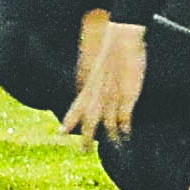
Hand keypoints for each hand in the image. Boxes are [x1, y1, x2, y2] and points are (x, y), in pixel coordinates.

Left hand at [65, 20, 147, 143]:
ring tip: (111, 146)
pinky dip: (124, 125)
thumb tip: (85, 85)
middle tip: (84, 151)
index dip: (69, 120)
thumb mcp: (96, 67)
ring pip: (106, 120)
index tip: (61, 133)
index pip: (77, 106)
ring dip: (108, 135)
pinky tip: (125, 133)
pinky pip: (124, 113)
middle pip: (90, 119)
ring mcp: (112, 94)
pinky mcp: (128, 93)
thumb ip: (91, 80)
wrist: (121, 37)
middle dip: (86, 136)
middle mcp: (98, 92)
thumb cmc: (111, 50)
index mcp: (90, 85)